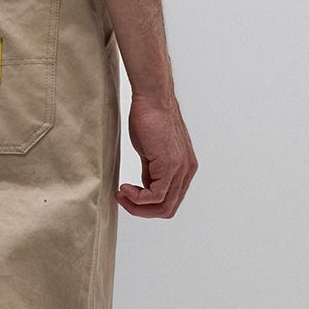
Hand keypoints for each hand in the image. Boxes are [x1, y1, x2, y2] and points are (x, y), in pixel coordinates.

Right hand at [118, 92, 196, 217]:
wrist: (152, 99)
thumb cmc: (149, 118)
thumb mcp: (151, 152)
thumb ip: (152, 172)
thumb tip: (144, 187)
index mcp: (185, 168)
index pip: (170, 200)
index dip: (147, 205)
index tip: (128, 194)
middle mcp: (187, 171)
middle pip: (168, 208)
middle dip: (142, 210)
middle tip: (123, 199)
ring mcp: (180, 169)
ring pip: (163, 206)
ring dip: (137, 206)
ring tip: (122, 194)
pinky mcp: (170, 166)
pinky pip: (155, 196)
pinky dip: (137, 198)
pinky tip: (124, 188)